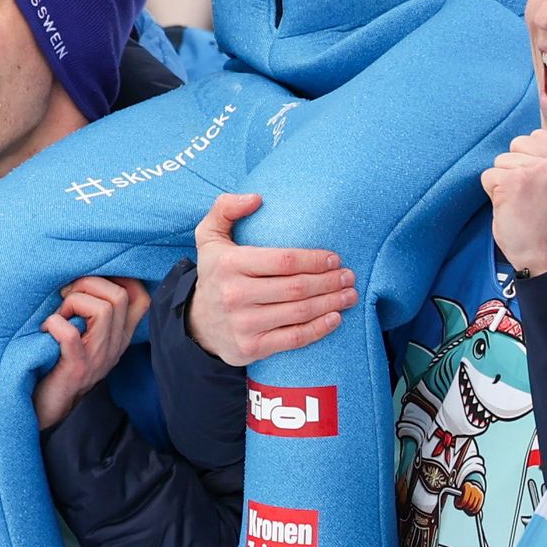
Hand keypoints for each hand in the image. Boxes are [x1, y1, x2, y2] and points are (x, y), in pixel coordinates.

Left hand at [34, 275, 149, 427]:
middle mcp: (114, 346)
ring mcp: (98, 358)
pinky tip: (46, 328)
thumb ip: (93, 314)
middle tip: (67, 297)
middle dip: (89, 283)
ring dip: (73, 302)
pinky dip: (54, 323)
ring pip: (102, 309)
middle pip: (119, 296)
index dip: (121, 278)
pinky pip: (69, 334)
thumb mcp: (88, 337)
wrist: (50, 408)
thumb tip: (82, 275)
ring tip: (59, 315)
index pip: (142, 298)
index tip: (92, 282)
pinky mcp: (76, 369)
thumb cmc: (61, 363)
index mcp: (119, 336)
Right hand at [184, 190, 355, 364]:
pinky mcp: (252, 347)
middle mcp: (235, 295)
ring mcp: (244, 324)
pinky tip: (335, 318)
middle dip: (329, 282)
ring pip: (299, 313)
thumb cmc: (215, 274)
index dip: (313, 260)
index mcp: (230, 264)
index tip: (334, 258)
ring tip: (349, 295)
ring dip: (331, 303)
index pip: (283, 261)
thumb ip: (225, 208)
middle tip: (348, 276)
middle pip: (296, 288)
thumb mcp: (209, 237)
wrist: (197, 324)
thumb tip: (256, 198)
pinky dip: (319, 329)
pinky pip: (293, 338)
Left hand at [481, 129, 546, 279]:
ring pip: (502, 159)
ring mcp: (540, 168)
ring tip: (524, 202)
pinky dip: (493, 193)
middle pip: (519, 143)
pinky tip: (512, 208)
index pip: (538, 136)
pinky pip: (488, 175)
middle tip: (533, 196)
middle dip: (518, 167)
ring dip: (506, 180)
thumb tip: (527, 138)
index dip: (534, 162)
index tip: (546, 187)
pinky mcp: (514, 180)